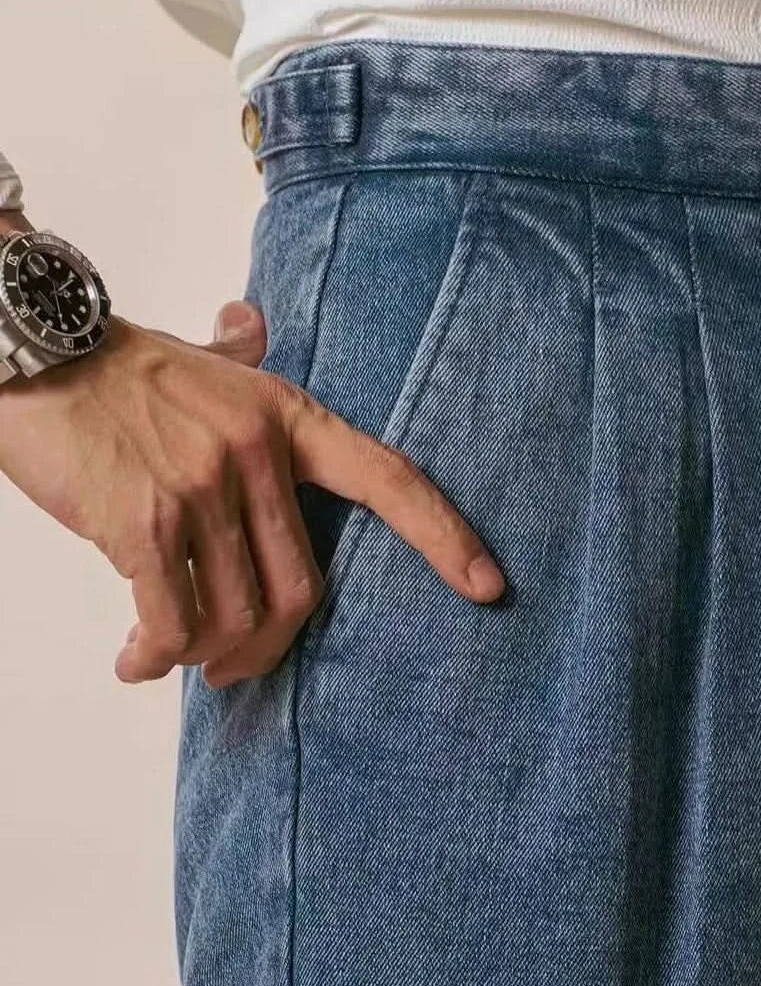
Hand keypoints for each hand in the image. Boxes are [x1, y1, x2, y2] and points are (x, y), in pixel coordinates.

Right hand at [0, 298, 506, 688]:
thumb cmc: (113, 365)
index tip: (489, 587)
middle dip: (267, 647)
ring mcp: (203, 487)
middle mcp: (257, 453)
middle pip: (302, 592)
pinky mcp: (145, 521)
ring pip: (237, 617)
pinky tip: (135, 661)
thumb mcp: (197, 357)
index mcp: (287, 417)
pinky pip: (174, 620)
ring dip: (205, 656)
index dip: (445, 537)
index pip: (390, 480)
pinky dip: (157, 656)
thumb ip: (234, 351)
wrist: (29, 346)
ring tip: (169, 656)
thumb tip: (249, 320)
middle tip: (233, 665)